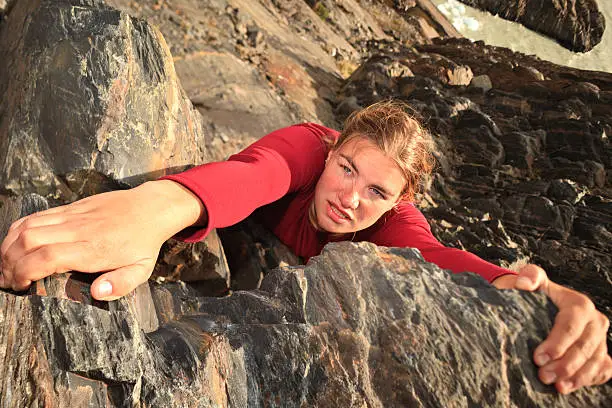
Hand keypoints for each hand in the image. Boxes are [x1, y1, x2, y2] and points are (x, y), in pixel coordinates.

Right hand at [0, 180, 204, 300]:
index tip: (20, 287)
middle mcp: (79, 230)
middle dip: (10, 263)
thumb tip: (98, 293)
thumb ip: (121, 284)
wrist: (151, 208)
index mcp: (94, 248)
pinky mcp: (70, 207)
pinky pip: (36, 216)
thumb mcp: (142, 270)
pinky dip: (18, 230)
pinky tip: (14, 245)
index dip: (25, 272)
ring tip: (6, 266)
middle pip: (30, 240)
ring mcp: (73, 216)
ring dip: (9, 247)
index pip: (48, 257)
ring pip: (28, 226)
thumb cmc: (144, 243)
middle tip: (7, 281)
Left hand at [493, 264, 611, 393]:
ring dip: (577, 376)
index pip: (571, 325)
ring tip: (557, 387)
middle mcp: (595, 320)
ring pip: (595, 360)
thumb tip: (525, 284)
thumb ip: (529, 277)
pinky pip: (603, 369)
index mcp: (579, 304)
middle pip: (584, 346)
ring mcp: (600, 338)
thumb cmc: (532, 293)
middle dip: (565, 364)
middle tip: (544, 376)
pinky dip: (591, 379)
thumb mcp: (529, 280)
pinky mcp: (600, 352)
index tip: (538, 357)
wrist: (536, 304)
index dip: (557, 343)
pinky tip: (573, 386)